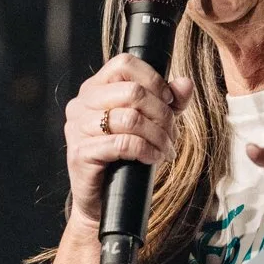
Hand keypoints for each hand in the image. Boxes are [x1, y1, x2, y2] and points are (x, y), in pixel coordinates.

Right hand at [62, 55, 193, 227]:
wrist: (103, 200)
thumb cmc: (125, 158)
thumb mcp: (152, 124)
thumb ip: (168, 101)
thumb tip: (186, 83)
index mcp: (94, 89)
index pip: (125, 64)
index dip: (154, 80)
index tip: (169, 102)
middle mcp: (80, 104)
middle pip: (132, 91)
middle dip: (162, 113)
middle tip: (172, 134)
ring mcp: (77, 128)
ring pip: (130, 118)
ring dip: (158, 135)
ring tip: (166, 149)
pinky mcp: (80, 153)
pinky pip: (122, 144)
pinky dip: (146, 150)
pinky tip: (154, 158)